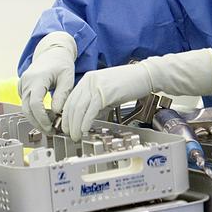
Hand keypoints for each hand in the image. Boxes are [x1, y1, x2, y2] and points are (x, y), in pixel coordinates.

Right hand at [18, 32, 76, 132]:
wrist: (52, 52)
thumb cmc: (61, 63)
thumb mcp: (67, 78)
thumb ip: (63, 95)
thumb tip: (57, 113)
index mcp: (37, 78)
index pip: (35, 103)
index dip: (42, 118)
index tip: (51, 126)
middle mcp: (26, 81)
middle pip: (27, 109)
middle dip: (38, 123)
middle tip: (51, 132)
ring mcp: (22, 84)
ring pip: (25, 108)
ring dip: (36, 119)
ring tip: (50, 126)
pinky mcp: (23, 87)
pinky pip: (25, 103)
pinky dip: (34, 112)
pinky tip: (45, 117)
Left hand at [62, 49, 211, 141]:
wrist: (145, 76)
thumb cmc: (129, 84)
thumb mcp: (108, 92)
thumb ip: (97, 103)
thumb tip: (88, 118)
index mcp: (88, 80)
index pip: (71, 99)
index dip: (66, 116)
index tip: (67, 127)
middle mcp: (89, 81)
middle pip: (72, 104)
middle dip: (69, 123)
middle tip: (70, 135)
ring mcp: (97, 85)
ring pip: (79, 108)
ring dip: (75, 125)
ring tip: (76, 135)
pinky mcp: (105, 92)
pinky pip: (91, 109)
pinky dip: (85, 121)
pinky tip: (85, 129)